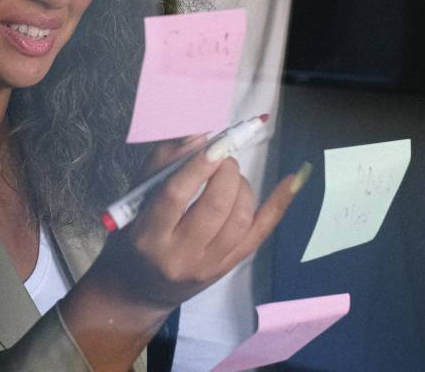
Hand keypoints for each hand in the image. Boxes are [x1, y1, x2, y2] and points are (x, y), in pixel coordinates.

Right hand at [96, 148, 301, 309]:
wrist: (139, 290)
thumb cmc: (132, 237)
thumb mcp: (134, 200)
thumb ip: (162, 164)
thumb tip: (200, 135)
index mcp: (148, 235)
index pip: (175, 196)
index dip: (197, 166)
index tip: (213, 143)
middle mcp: (179, 256)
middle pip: (214, 207)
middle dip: (226, 173)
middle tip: (222, 157)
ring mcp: (208, 266)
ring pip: (240, 219)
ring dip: (242, 185)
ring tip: (230, 174)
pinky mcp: (227, 268)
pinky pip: (259, 233)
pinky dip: (278, 204)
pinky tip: (292, 180)